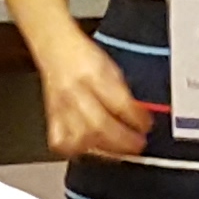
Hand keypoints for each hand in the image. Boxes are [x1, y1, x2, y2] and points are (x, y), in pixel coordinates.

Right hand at [38, 37, 152, 159]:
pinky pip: (61, 142)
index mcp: (94, 74)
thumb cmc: (84, 57)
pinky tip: (90, 148)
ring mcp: (62, 107)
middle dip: (124, 140)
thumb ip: (125, 93)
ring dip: (104, 149)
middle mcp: (75, 92)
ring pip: (81, 138)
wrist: (56, 48)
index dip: (137, 119)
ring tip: (119, 151)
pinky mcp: (52, 117)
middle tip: (138, 144)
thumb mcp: (111, 68)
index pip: (119, 103)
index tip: (146, 125)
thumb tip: (140, 118)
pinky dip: (77, 150)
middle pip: (99, 125)